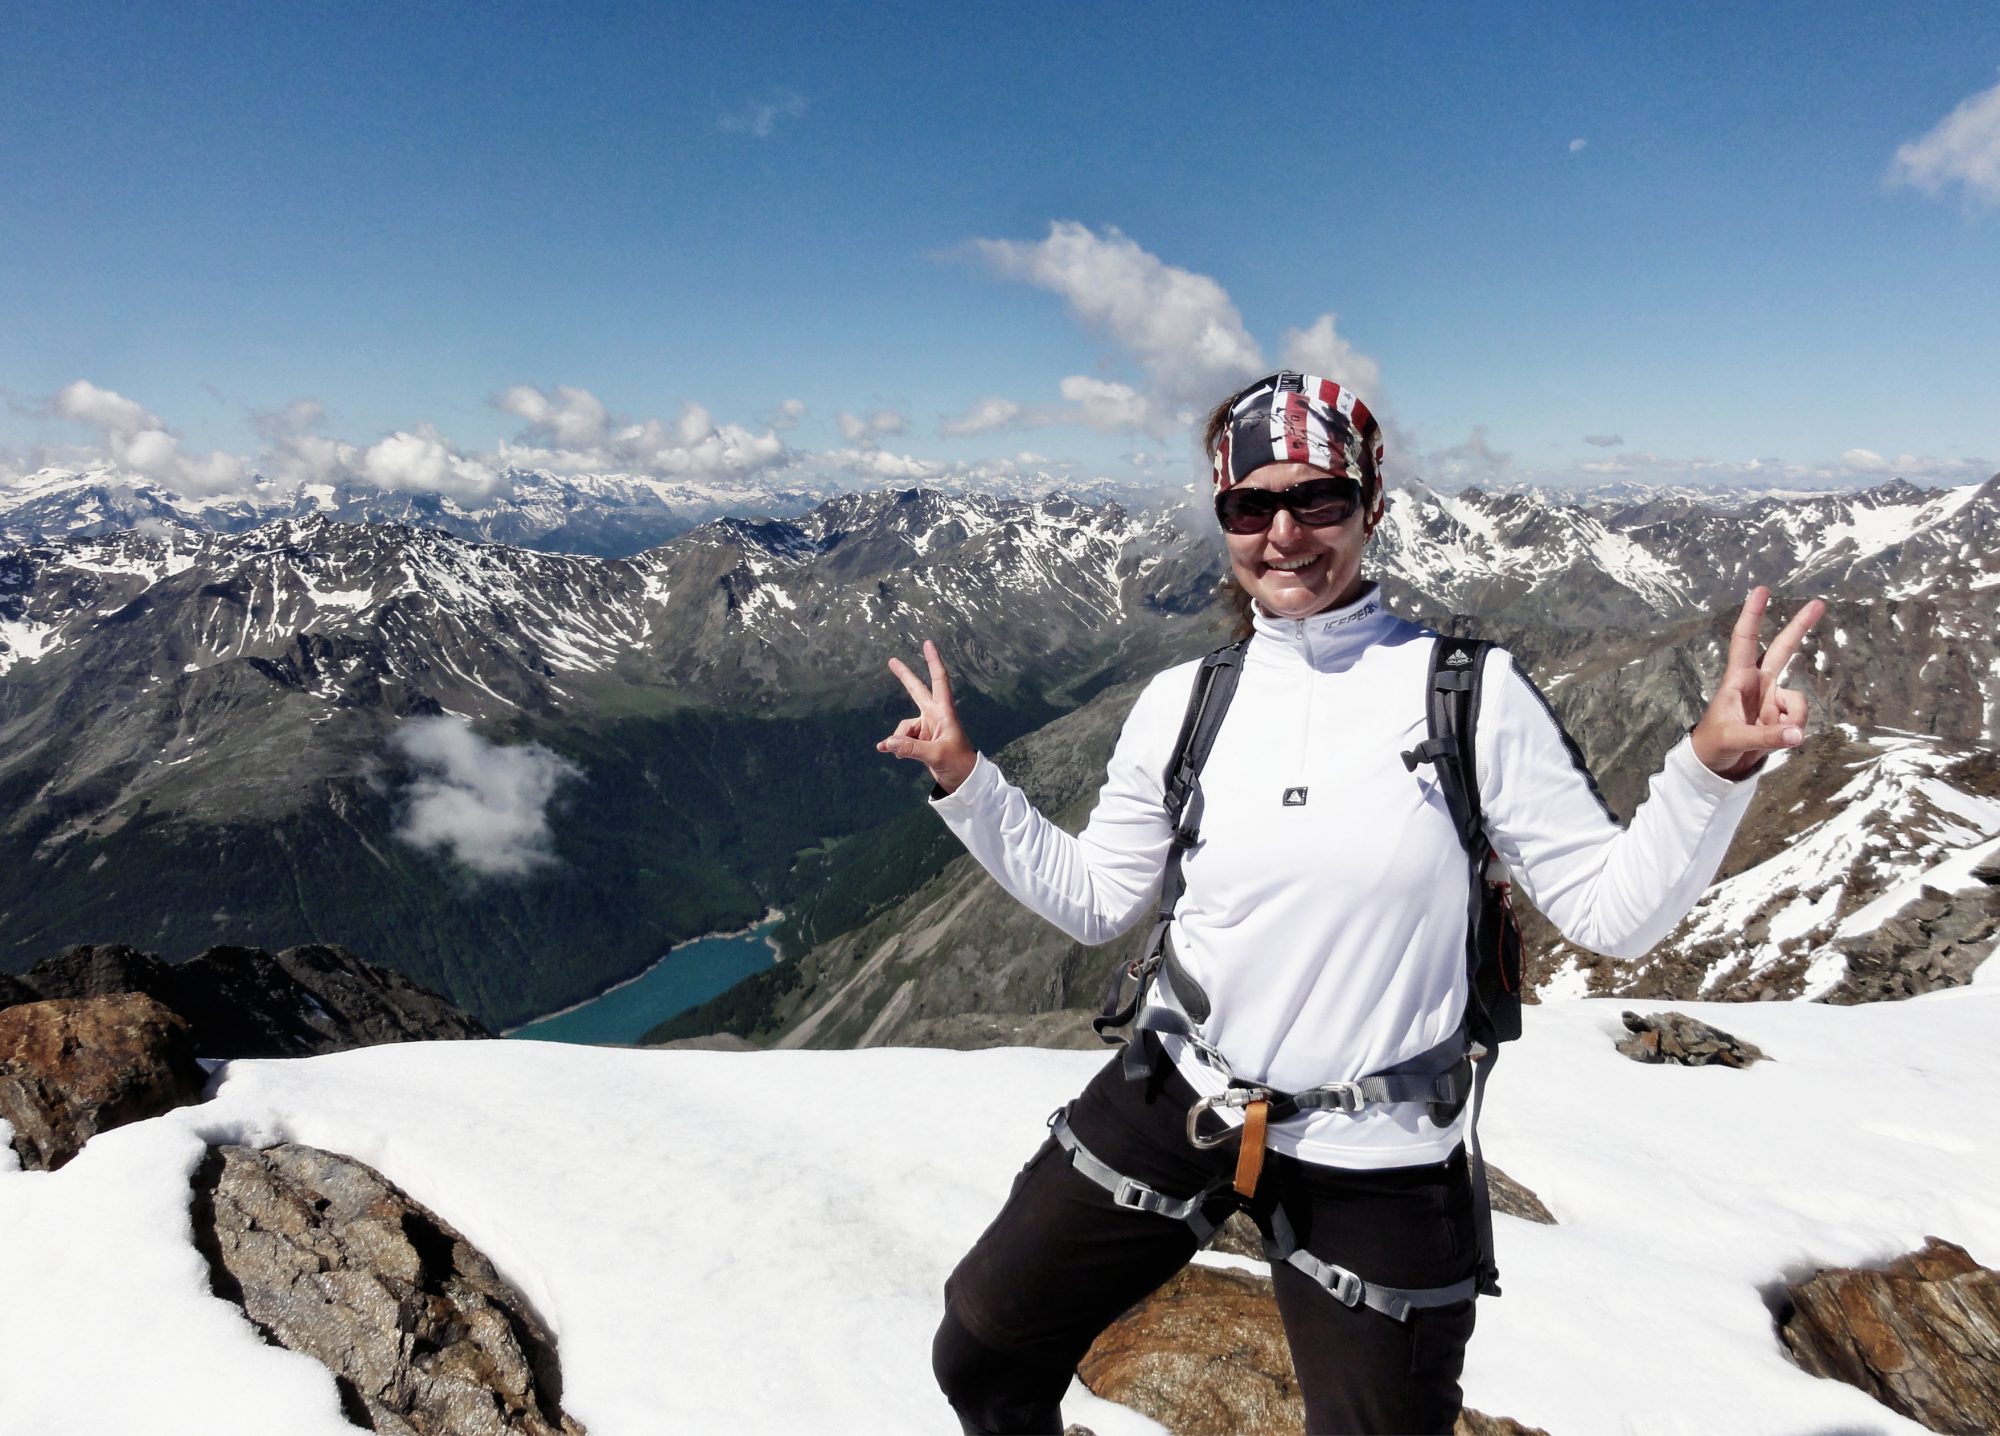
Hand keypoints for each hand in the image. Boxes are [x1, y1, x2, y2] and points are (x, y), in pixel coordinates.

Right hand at [877, 639, 977, 793]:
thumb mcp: (935, 755)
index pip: (939, 680)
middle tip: (892, 660)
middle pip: (917, 691)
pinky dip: (896, 745)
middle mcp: (935, 715)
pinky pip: (902, 739)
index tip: (928, 643)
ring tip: (901, 753)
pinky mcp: (921, 740)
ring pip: (904, 726)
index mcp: (944, 712)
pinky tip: (888, 751)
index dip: (933, 661)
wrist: (963, 780)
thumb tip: (887, 743)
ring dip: (899, 738)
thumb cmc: (958, 763)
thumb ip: (911, 749)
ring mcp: (927, 727)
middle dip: (904, 677)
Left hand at [1690, 587, 1826, 778]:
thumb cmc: (1713, 744)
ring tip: (1777, 737)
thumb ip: (1766, 737)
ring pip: (1799, 699)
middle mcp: (1758, 683)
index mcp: (1738, 679)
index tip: (1761, 590)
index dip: (1752, 615)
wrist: (1717, 766)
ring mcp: (1772, 699)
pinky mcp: (1782, 716)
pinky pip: (1800, 719)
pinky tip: (1781, 739)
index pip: (1744, 640)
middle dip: (1800, 627)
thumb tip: (1797, 734)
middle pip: (1783, 649)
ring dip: (1795, 718)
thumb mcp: (1734, 739)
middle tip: (1819, 603)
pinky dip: (1795, 731)